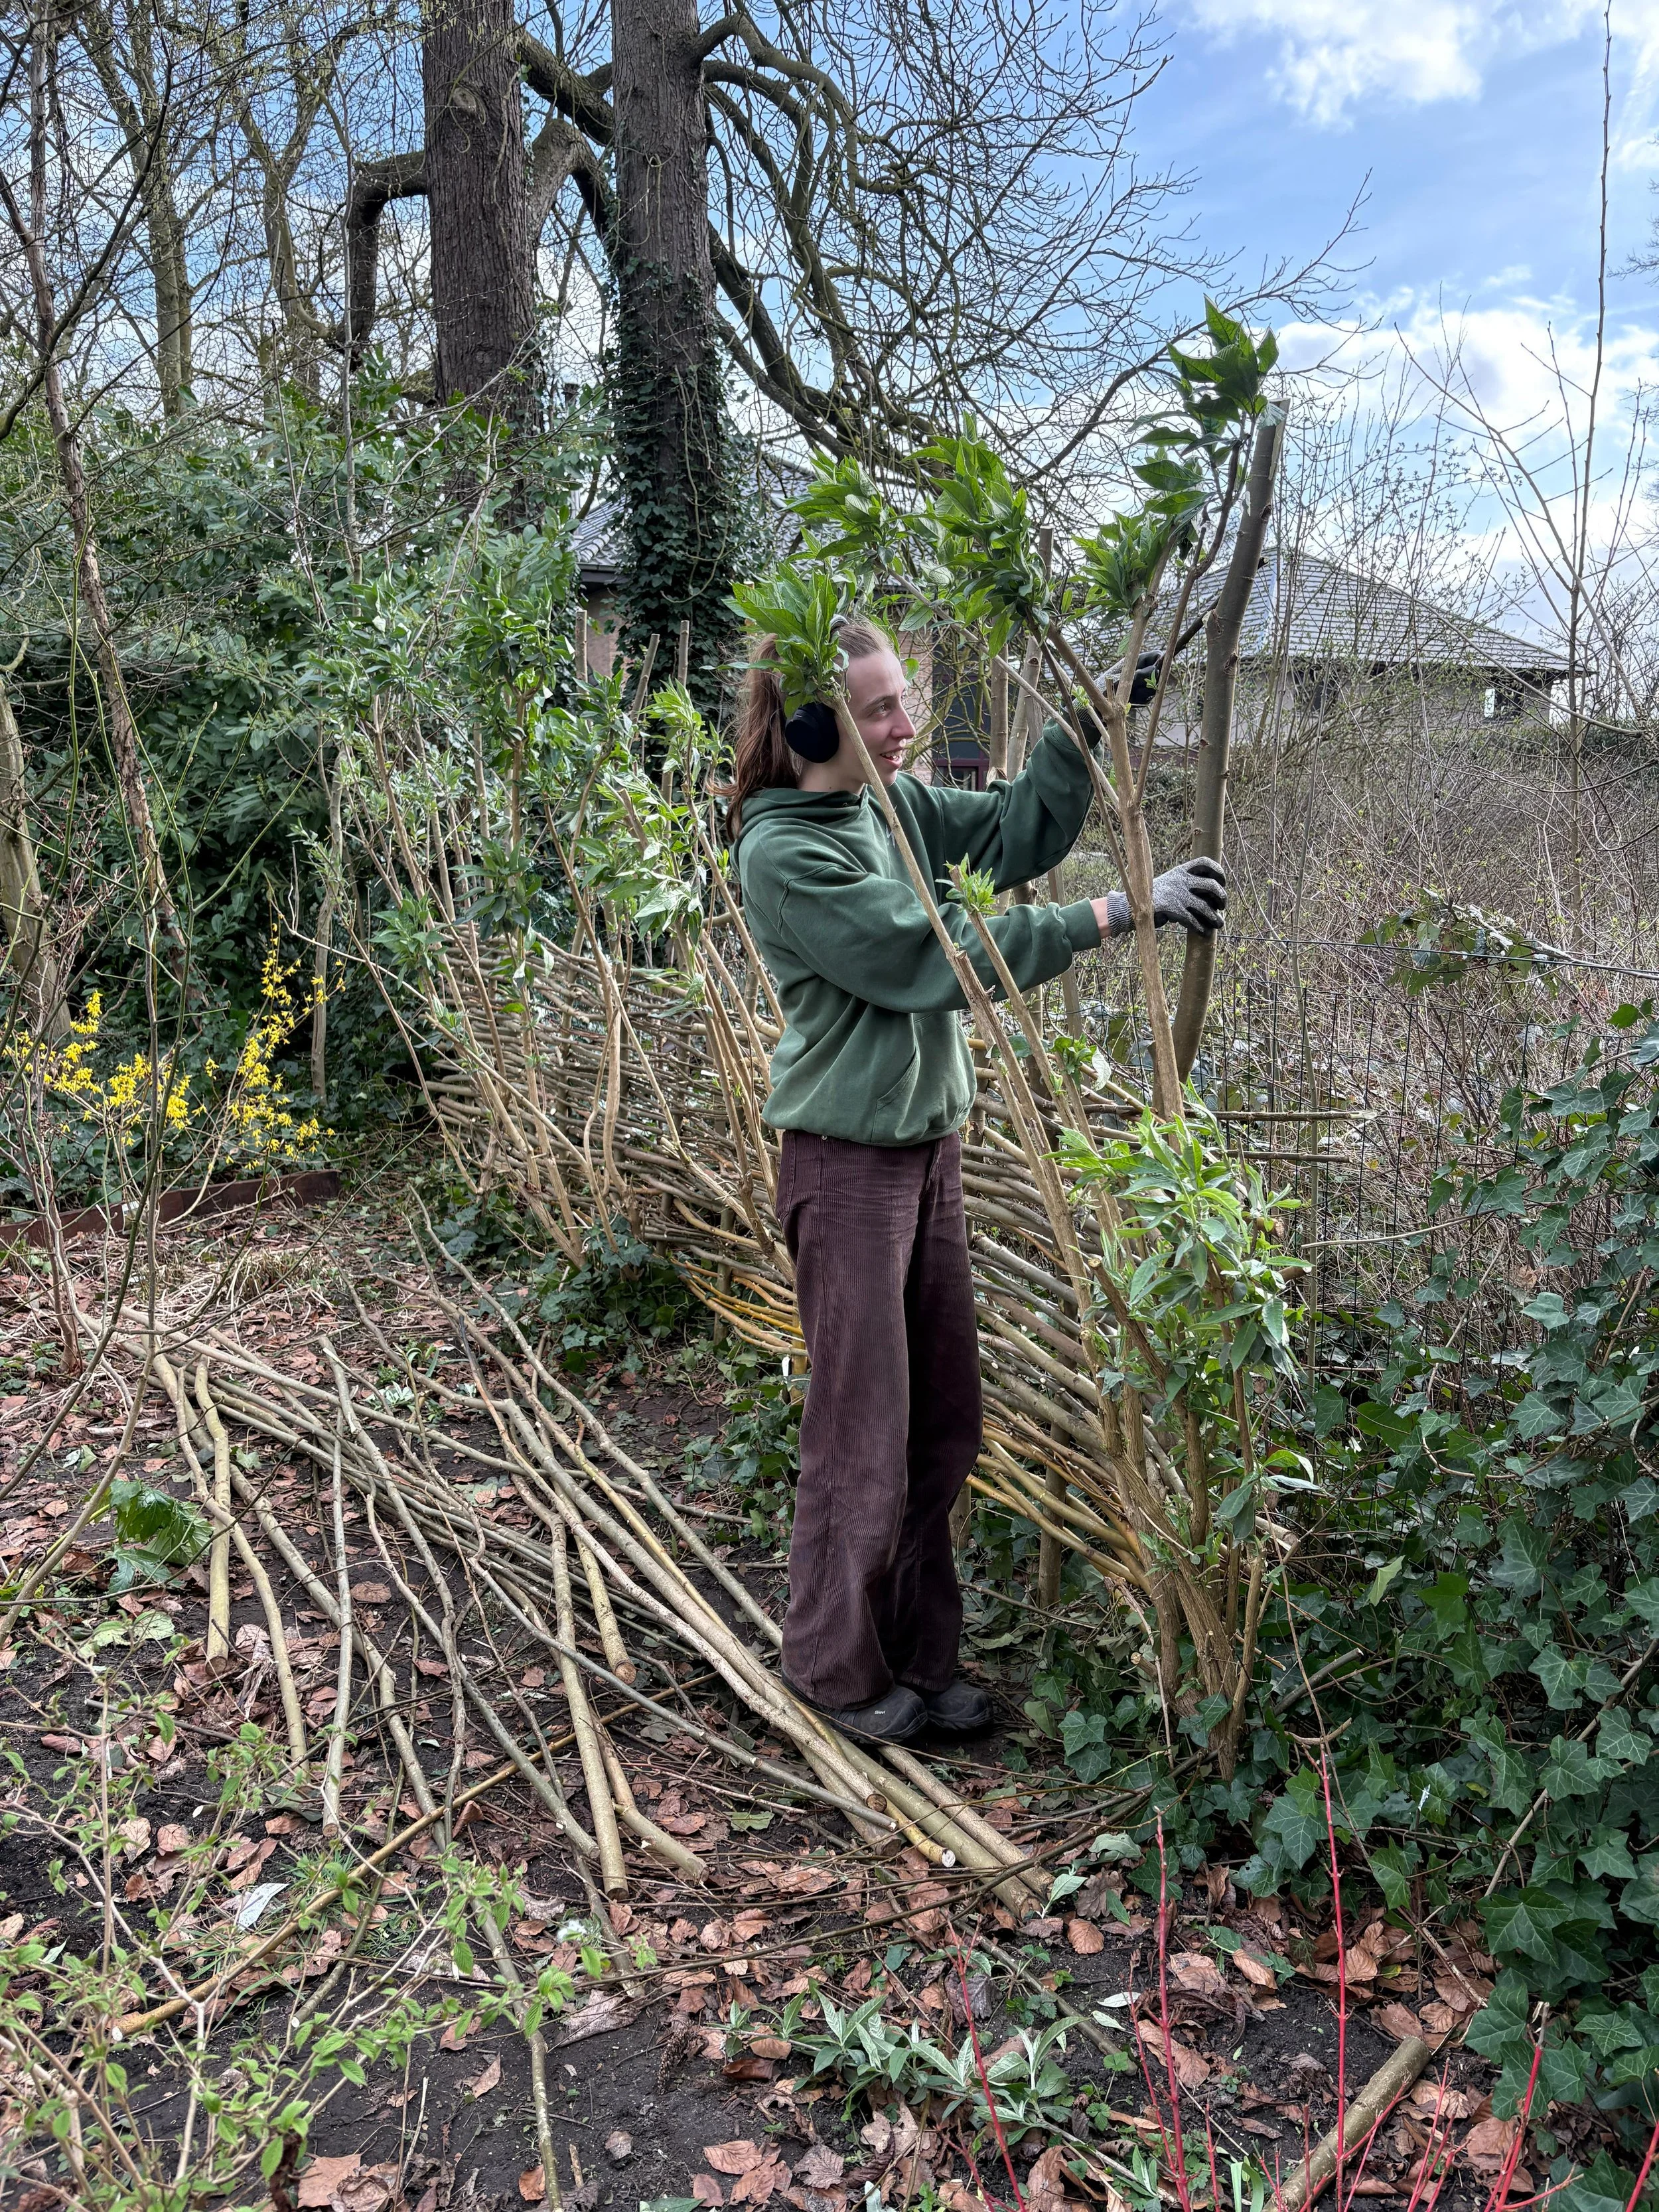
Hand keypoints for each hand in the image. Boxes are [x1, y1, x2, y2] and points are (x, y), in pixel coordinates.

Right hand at [1092, 857, 1226, 940]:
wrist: (1130, 906)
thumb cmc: (1156, 897)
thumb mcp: (1171, 883)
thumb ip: (1188, 884)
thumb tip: (1213, 893)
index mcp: (1180, 871)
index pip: (1205, 863)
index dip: (1218, 871)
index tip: (1222, 882)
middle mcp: (1180, 880)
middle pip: (1211, 885)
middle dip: (1222, 897)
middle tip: (1222, 907)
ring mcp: (1175, 894)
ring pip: (1204, 906)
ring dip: (1215, 917)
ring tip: (1219, 924)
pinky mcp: (1171, 909)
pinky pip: (1192, 920)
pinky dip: (1200, 927)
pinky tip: (1203, 932)